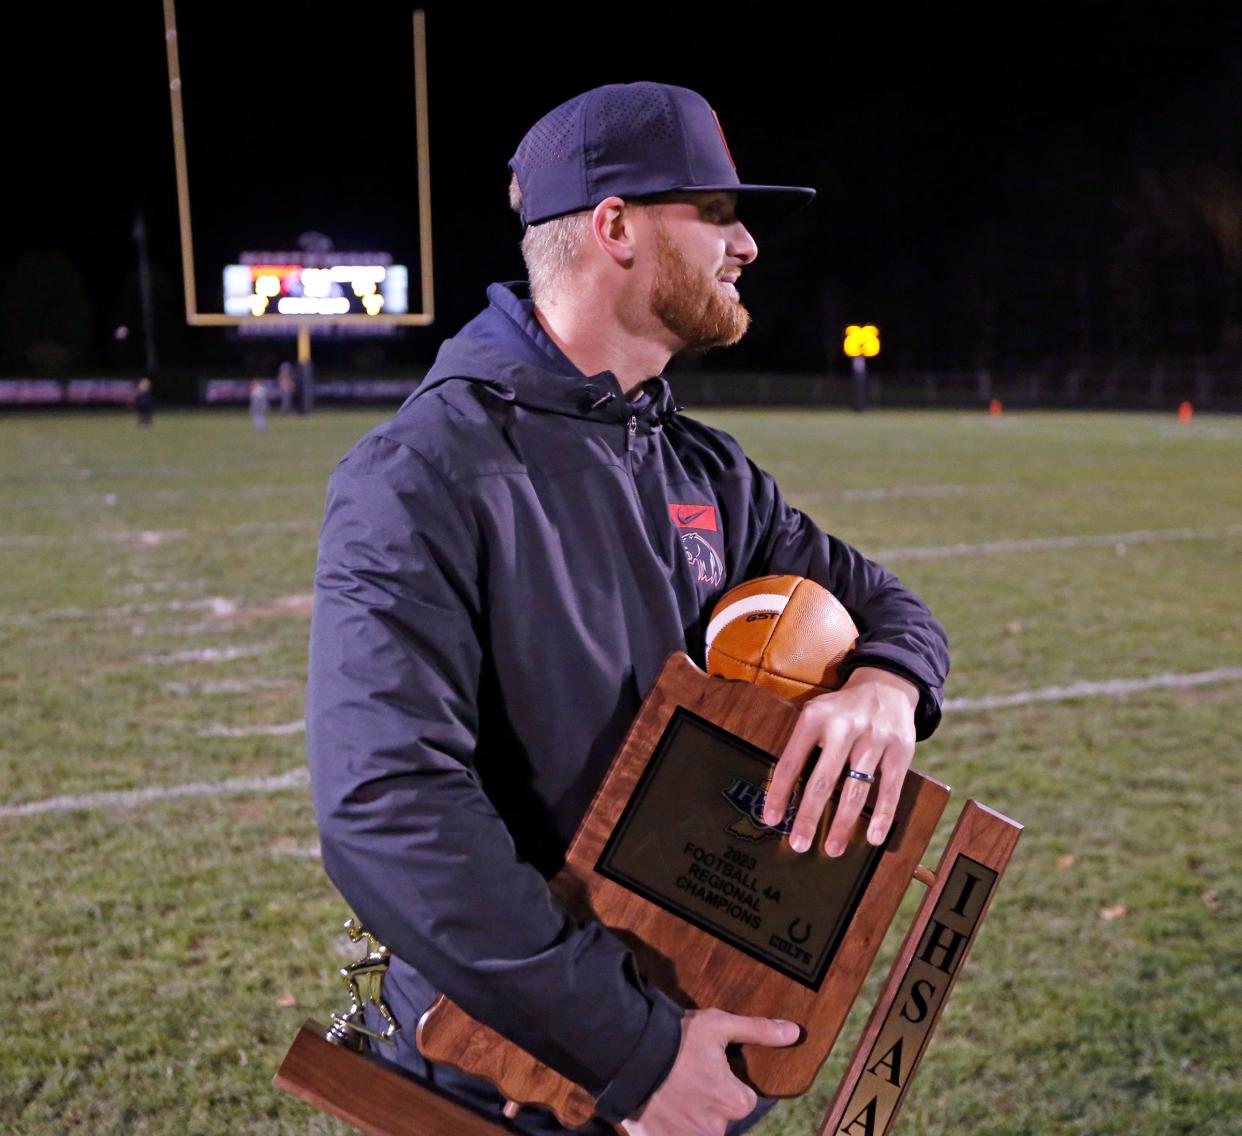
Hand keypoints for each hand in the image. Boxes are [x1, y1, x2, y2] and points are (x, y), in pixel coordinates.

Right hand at [621, 1009, 797, 1135]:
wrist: (628, 1055)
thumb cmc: (676, 1040)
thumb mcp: (718, 1026)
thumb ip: (758, 1030)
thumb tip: (794, 1032)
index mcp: (735, 1101)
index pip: (743, 1100)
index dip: (727, 1083)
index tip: (709, 1071)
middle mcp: (717, 1129)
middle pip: (720, 1118)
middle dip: (708, 1103)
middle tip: (687, 1081)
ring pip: (699, 1130)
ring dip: (690, 1118)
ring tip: (672, 1094)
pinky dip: (671, 1129)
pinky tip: (661, 1110)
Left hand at [761, 667, 917, 856]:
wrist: (885, 684)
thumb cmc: (841, 710)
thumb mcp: (815, 714)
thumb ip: (801, 746)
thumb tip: (781, 794)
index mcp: (814, 718)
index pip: (791, 762)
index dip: (779, 793)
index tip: (771, 819)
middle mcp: (844, 727)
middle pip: (822, 781)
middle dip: (809, 816)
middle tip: (799, 844)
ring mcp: (874, 739)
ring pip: (855, 789)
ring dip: (843, 823)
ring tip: (832, 848)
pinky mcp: (900, 749)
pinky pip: (890, 788)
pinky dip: (881, 815)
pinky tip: (873, 836)